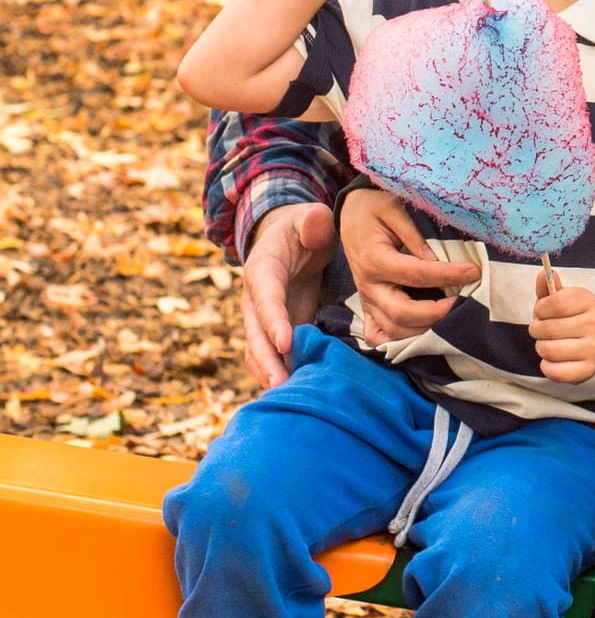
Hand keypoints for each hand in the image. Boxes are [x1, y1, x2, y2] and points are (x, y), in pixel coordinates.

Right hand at [240, 201, 335, 387]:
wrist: (289, 241)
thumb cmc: (303, 229)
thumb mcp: (308, 219)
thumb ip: (312, 222)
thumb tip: (315, 219)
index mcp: (263, 271)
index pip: (266, 298)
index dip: (273, 320)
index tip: (284, 342)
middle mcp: (256, 300)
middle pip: (257, 333)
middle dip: (267, 360)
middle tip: (280, 385)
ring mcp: (264, 319)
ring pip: (261, 351)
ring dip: (270, 374)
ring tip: (285, 398)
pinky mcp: (276, 330)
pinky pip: (273, 356)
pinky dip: (280, 373)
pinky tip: (292, 396)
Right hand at [340, 187, 479, 344]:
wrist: (350, 214)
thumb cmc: (375, 208)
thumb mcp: (393, 208)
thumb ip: (414, 233)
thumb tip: (435, 259)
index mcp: (375, 259)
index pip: (417, 274)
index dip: (449, 276)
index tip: (474, 272)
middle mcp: (367, 286)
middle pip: (402, 313)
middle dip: (437, 313)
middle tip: (464, 302)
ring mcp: (366, 300)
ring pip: (392, 331)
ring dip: (424, 331)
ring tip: (451, 318)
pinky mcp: (366, 308)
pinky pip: (377, 336)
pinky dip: (397, 342)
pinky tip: (422, 334)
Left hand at [531, 270, 594, 381]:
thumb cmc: (570, 318)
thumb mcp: (560, 299)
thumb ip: (548, 287)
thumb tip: (543, 273)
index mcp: (588, 301)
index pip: (557, 303)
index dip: (541, 309)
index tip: (541, 311)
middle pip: (550, 328)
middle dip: (537, 330)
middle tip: (542, 330)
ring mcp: (593, 348)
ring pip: (549, 350)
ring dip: (541, 347)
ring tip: (548, 343)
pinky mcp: (587, 370)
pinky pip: (554, 371)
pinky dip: (546, 366)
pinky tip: (553, 359)